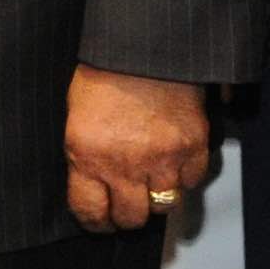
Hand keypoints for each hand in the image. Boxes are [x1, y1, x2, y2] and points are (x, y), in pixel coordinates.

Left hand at [64, 68, 211, 233]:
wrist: (143, 46)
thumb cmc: (105, 73)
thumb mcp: (77, 117)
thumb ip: (85, 157)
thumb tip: (94, 188)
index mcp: (88, 156)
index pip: (90, 212)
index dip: (96, 222)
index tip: (100, 221)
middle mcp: (125, 164)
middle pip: (131, 217)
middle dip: (128, 215)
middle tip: (128, 206)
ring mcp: (162, 158)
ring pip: (164, 205)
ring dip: (158, 198)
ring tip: (152, 184)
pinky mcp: (192, 146)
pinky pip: (192, 181)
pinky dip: (185, 176)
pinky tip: (174, 163)